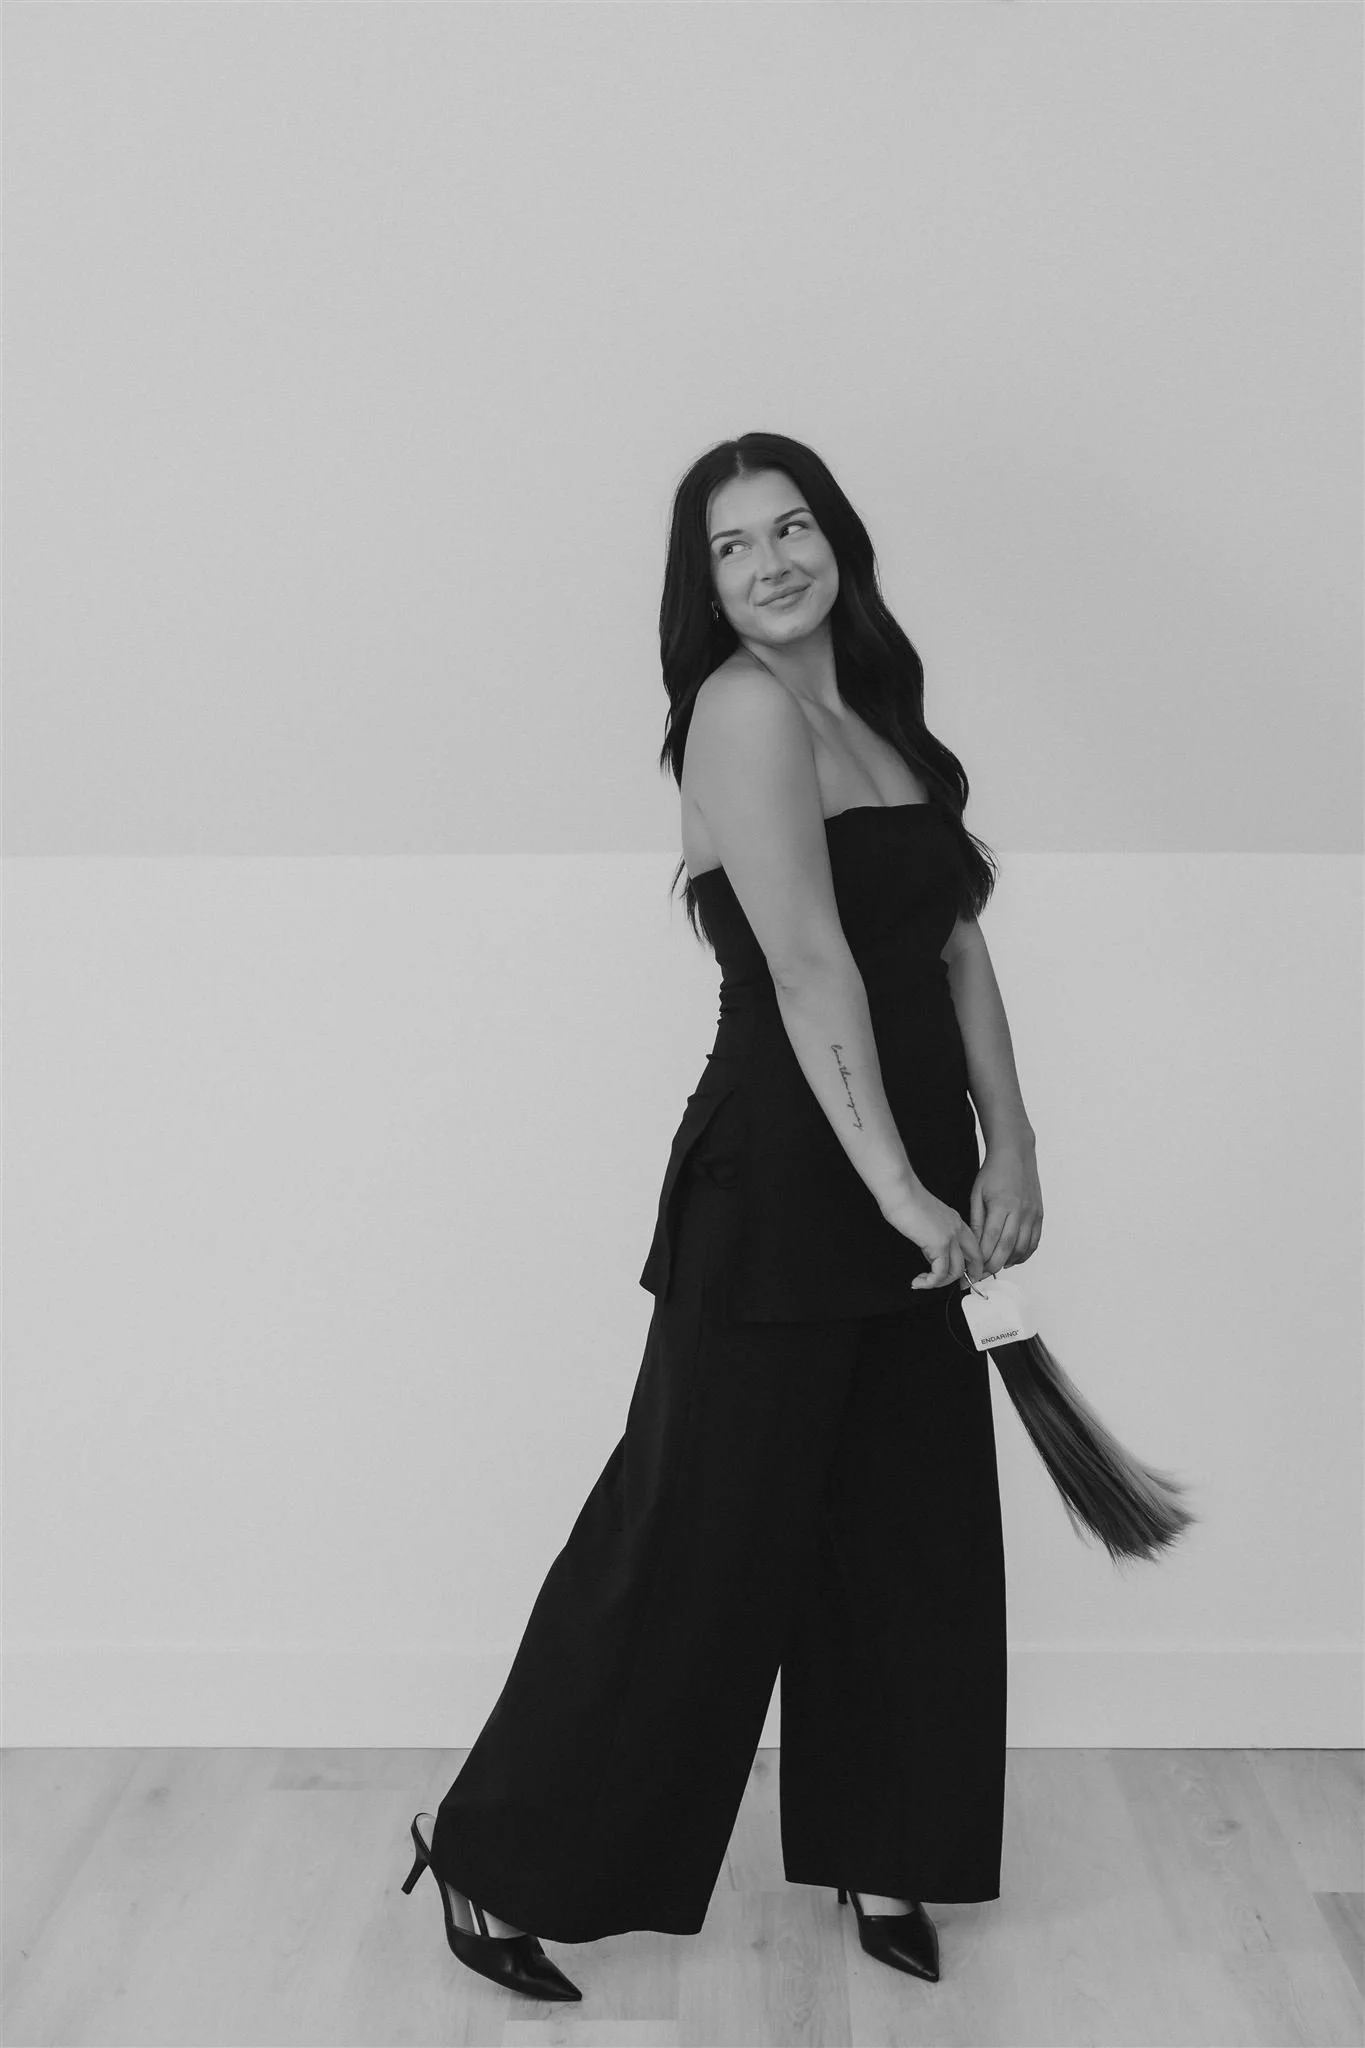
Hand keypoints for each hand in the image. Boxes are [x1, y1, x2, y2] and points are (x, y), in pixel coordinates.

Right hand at [881, 1184, 985, 1290]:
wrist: (900, 1191)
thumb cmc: (906, 1200)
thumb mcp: (927, 1220)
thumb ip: (933, 1235)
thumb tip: (930, 1252)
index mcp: (956, 1222)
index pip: (974, 1248)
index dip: (971, 1265)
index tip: (962, 1276)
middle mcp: (957, 1230)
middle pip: (975, 1261)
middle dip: (968, 1278)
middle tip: (956, 1288)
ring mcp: (950, 1237)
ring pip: (956, 1271)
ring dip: (940, 1283)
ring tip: (924, 1283)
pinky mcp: (938, 1244)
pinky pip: (940, 1273)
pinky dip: (930, 1282)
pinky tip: (919, 1281)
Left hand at [969, 1140, 1042, 1274]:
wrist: (1016, 1154)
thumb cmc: (993, 1172)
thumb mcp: (977, 1194)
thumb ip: (977, 1221)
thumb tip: (974, 1245)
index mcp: (1001, 1206)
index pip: (991, 1240)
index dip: (981, 1259)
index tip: (971, 1270)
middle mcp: (1020, 1212)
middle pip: (1007, 1248)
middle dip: (993, 1266)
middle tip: (981, 1275)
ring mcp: (1032, 1214)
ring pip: (1023, 1248)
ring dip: (1008, 1262)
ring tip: (994, 1267)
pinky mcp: (1039, 1215)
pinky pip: (1034, 1241)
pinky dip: (1024, 1254)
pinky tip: (1012, 1258)